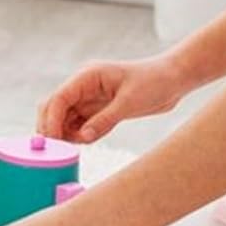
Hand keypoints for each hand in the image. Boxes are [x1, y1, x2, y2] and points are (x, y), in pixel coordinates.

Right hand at [36, 53, 186, 143]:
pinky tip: (90, 140)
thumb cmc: (154, 82)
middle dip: (52, 128)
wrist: (173, 80)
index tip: (54, 141)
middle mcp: (85, 86)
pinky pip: (80, 125)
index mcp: (88, 76)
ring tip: (80, 145)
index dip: (52, 120)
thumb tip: (83, 137)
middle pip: (54, 108)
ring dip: (66, 134)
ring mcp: (90, 98)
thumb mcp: (130, 102)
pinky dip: (80, 135)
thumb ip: (105, 120)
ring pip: (64, 119)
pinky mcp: (99, 110)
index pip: (59, 98)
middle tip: (58, 149)